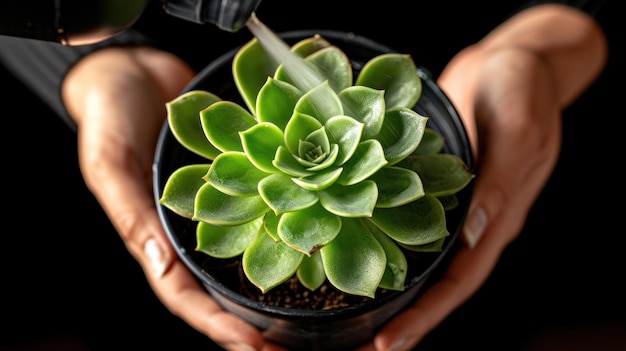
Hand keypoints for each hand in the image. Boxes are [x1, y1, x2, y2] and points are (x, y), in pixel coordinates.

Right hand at [61, 46, 286, 350]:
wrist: (134, 68)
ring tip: (310, 319)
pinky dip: (283, 238)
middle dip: (251, 325)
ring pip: (244, 260)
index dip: (216, 324)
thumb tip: (158, 261)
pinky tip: (312, 248)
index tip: (254, 348)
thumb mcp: (109, 156)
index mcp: (151, 234)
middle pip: (220, 290)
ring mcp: (214, 208)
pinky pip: (261, 216)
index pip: (184, 294)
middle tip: (291, 348)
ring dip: (273, 291)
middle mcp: (187, 229)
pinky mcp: (237, 182)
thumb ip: (128, 207)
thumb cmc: (110, 109)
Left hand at [356, 4, 606, 350]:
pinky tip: (356, 249)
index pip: (462, 279)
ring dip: (394, 285)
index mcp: (499, 215)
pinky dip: (387, 241)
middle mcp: (475, 218)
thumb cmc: (522, 84)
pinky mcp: (431, 180)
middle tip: (367, 343)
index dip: (428, 313)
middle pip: (440, 280)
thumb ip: (501, 181)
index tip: (391, 340)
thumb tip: (474, 233)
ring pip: (422, 256)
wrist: (514, 58)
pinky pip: (409, 220)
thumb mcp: (518, 125)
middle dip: (408, 314)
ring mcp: (452, 202)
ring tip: (355, 313)